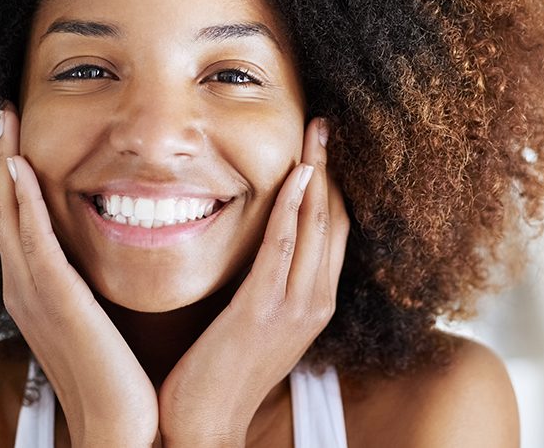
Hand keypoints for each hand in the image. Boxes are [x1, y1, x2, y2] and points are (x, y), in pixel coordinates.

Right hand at [0, 102, 157, 446]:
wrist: (118, 425)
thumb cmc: (116, 376)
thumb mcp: (96, 319)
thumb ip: (89, 287)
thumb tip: (99, 261)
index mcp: (34, 291)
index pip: (15, 219)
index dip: (11, 174)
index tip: (17, 134)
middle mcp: (24, 287)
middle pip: (1, 207)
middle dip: (0, 156)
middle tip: (2, 111)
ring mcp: (33, 293)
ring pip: (8, 214)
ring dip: (5, 163)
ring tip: (5, 120)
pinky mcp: (54, 299)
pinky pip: (33, 240)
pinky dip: (22, 202)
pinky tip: (20, 167)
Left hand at [156, 117, 349, 445]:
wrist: (206, 424)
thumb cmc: (222, 374)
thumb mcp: (258, 324)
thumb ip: (269, 285)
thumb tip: (261, 248)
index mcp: (316, 303)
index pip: (336, 231)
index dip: (334, 185)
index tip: (325, 147)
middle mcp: (316, 302)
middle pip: (336, 220)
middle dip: (332, 168)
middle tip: (324, 125)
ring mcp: (295, 307)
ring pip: (317, 226)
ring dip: (318, 174)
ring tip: (316, 134)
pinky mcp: (263, 310)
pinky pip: (285, 247)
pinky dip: (294, 207)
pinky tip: (295, 175)